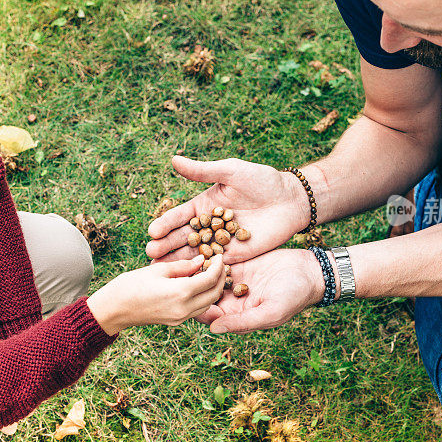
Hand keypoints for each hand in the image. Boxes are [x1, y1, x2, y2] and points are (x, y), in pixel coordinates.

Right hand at [87, 254, 225, 334]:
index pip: (210, 279)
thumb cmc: (130, 285)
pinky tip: (198, 285)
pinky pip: (198, 310)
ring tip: (211, 273)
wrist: (113, 310)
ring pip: (208, 304)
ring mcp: (180, 318)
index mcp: (180, 292)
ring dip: (214, 289)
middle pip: (214, 294)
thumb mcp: (157, 270)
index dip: (218, 266)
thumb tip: (201, 261)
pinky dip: (203, 297)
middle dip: (220, 278)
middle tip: (220, 265)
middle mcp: (184, 308)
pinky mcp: (176, 322)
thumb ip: (182, 266)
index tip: (220, 255)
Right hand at [146, 156, 309, 263]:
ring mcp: (220, 242)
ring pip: (195, 254)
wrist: (291, 199)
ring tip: (162, 270)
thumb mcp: (231, 172)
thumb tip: (174, 160)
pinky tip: (187, 281)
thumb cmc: (261, 180)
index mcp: (204, 205)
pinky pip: (214, 265)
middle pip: (183, 238)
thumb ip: (203, 171)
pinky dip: (200, 272)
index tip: (152, 231)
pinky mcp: (234, 256)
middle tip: (150, 254)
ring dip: (178, 262)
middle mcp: (208, 225)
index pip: (180, 216)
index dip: (166, 223)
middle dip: (166, 246)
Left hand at [195, 249, 325, 333]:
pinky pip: (218, 262)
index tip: (186, 295)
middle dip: (192, 287)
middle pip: (203, 295)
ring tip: (188, 260)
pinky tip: (201, 247)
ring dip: (198, 270)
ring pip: (207, 278)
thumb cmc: (294, 296)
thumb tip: (213, 329)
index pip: (208, 315)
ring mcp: (234, 280)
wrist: (311, 271)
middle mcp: (232, 299)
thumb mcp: (270, 312)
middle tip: (183, 275)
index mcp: (237, 315)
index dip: (195, 306)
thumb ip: (242, 322)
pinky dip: (209, 257)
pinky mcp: (239, 263)